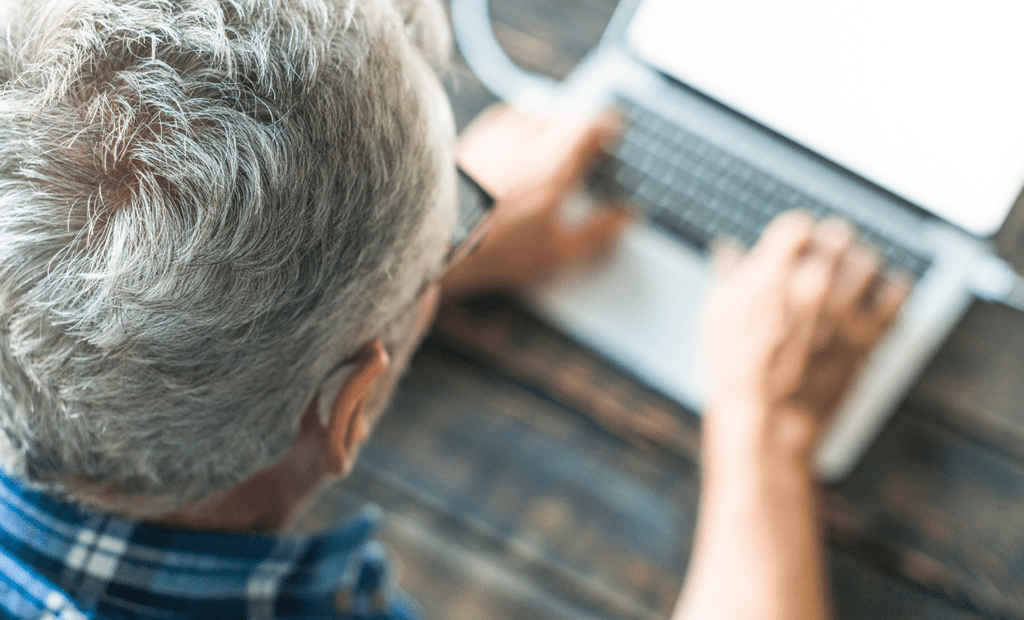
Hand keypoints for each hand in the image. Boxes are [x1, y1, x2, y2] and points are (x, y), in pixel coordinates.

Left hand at [441, 105, 630, 296]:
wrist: (434, 236)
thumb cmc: (495, 247)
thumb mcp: (556, 251)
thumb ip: (596, 232)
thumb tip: (627, 217)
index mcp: (555, 163)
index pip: (592, 126)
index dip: (608, 126)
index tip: (616, 132)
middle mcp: (527, 139)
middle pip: (563, 116)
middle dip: (577, 129)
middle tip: (585, 146)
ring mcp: (497, 134)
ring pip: (533, 114)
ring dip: (546, 125)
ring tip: (550, 147)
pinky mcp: (473, 137)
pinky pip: (504, 121)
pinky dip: (517, 128)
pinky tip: (515, 147)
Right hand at [702, 211, 909, 457]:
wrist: (769, 420)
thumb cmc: (738, 373)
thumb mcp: (717, 317)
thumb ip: (730, 277)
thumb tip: (731, 253)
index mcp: (773, 274)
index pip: (798, 226)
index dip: (797, 236)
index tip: (796, 244)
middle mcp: (813, 284)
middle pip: (838, 237)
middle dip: (830, 245)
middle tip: (827, 255)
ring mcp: (844, 309)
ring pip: (869, 261)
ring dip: (860, 266)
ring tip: (853, 276)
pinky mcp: (868, 334)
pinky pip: (896, 294)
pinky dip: (890, 291)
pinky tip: (879, 296)